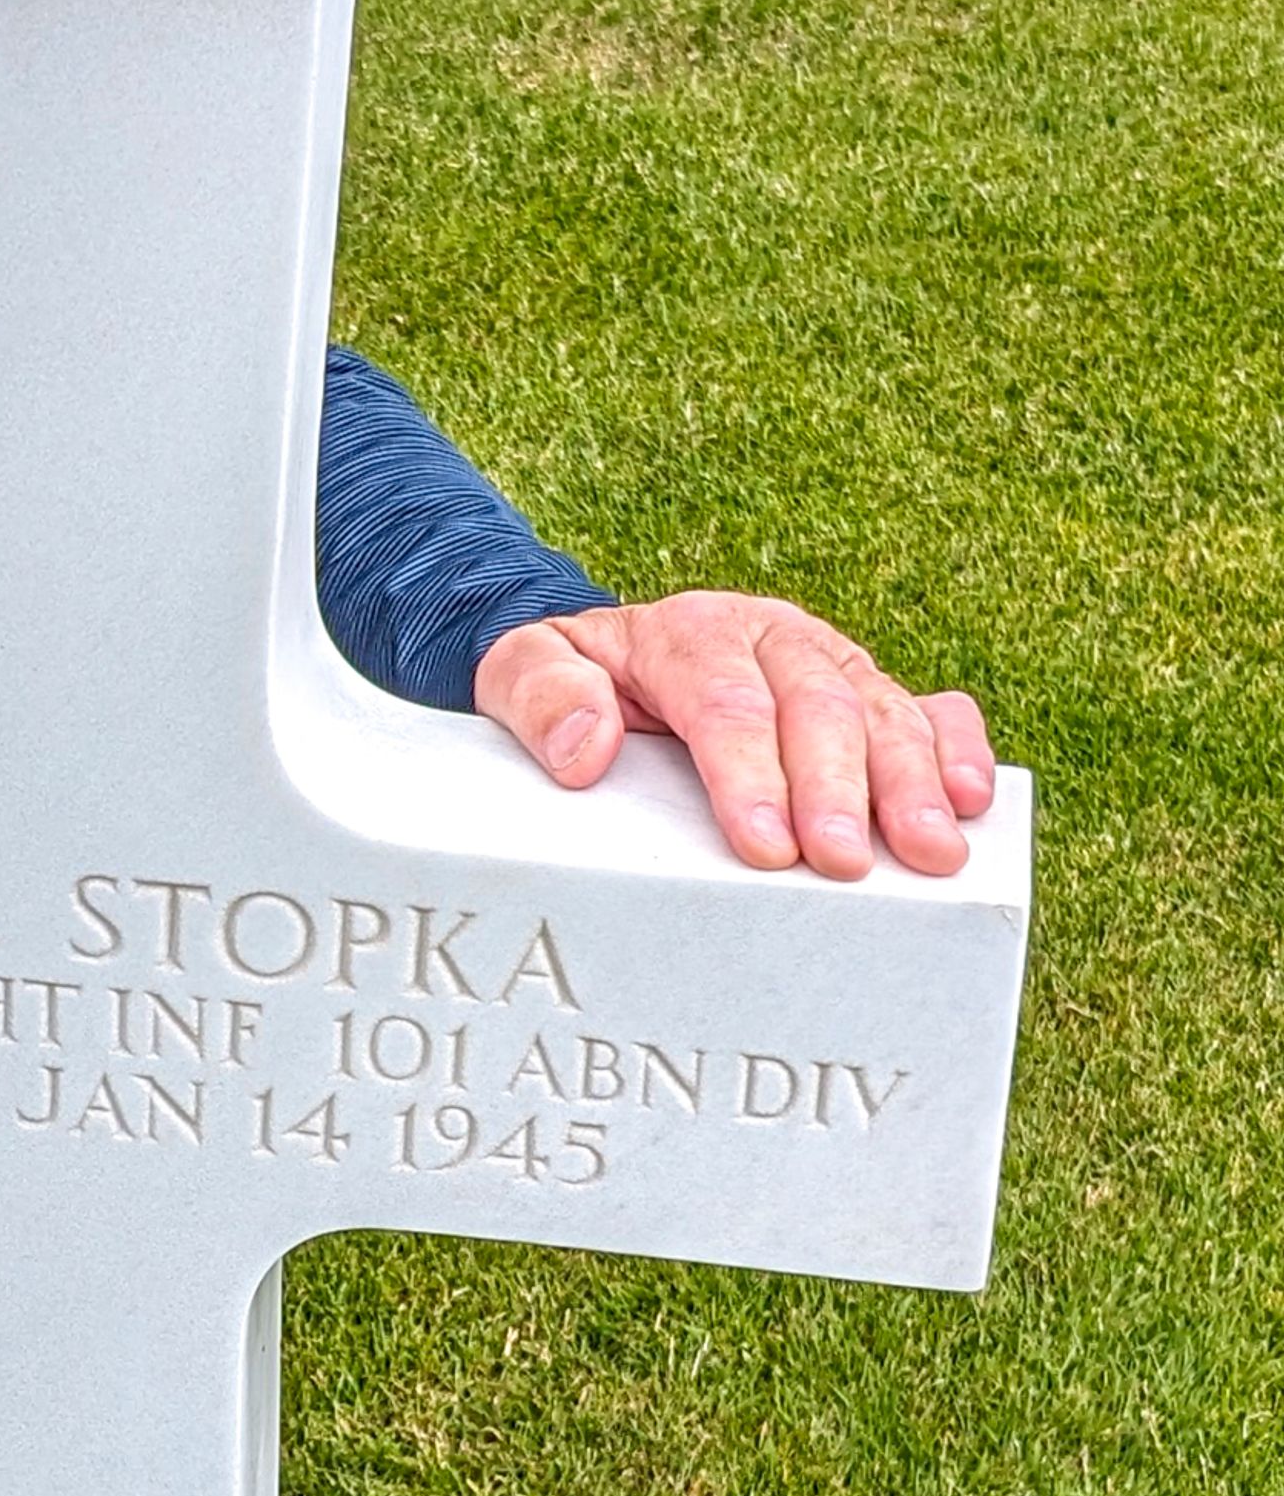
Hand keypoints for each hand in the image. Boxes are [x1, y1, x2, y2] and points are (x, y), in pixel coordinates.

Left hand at [475, 592, 996, 882]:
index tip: (765, 844)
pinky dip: (957, 747)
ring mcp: (826, 662)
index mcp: (688, 632)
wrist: (603, 654)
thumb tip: (585, 747)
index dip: (749, 773)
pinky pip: (924, 707)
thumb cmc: (568, 677)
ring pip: (880, 710)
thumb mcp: (520, 670)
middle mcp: (769, 638)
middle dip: (838, 788)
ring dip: (914, 782)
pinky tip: (974, 798)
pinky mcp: (864, 689)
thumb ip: (538, 694)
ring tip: (933, 852)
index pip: (724, 702)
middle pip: (815, 707)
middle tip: (847, 863)